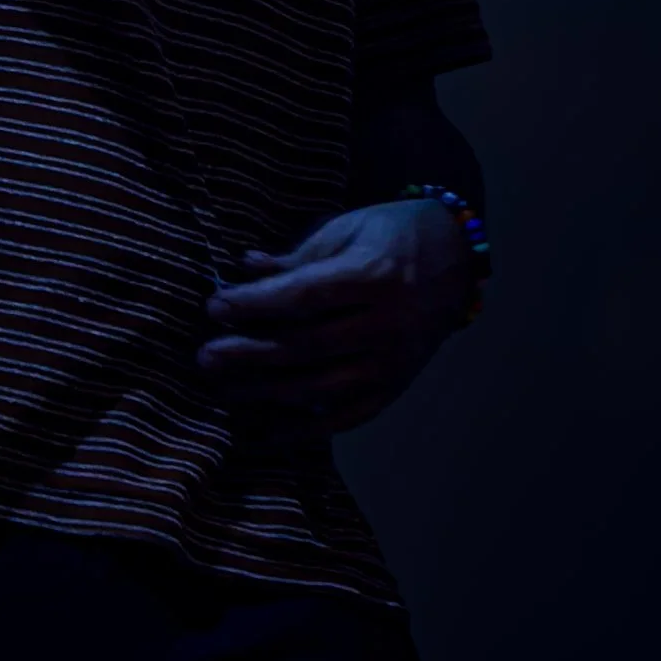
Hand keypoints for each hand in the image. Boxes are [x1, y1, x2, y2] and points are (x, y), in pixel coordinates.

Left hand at [195, 199, 476, 444]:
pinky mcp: (395, 387)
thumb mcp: (347, 228)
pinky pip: (346, 417)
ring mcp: (393, 362)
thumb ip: (298, 255)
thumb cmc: (391, 234)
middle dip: (250, 354)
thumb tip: (244, 269)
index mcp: (374, 274)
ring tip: (222, 390)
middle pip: (307, 346)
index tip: (215, 306)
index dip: (256, 304)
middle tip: (205, 356)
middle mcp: (387, 324)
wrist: (455, 258)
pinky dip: (305, 430)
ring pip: (321, 387)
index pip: (305, 296)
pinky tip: (265, 432)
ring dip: (266, 394)